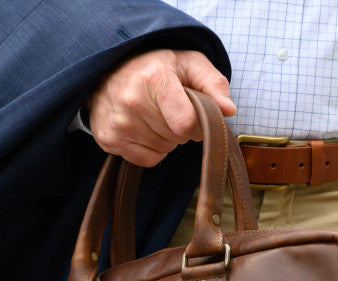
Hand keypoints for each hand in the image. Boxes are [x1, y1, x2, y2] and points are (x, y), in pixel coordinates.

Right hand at [86, 49, 235, 166]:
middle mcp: (132, 101)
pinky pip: (147, 160)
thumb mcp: (188, 63)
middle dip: (180, 129)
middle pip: (176, 138)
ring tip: (154, 116)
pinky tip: (143, 129)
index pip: (186, 123)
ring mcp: (118, 123)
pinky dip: (151, 149)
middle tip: (169, 109)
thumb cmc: (155, 67)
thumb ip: (214, 84)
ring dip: (166, 139)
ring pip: (163, 150)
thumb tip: (228, 110)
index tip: (193, 113)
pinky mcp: (108, 139)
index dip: (197, 124)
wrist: (109, 69)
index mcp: (154, 78)